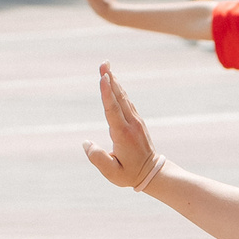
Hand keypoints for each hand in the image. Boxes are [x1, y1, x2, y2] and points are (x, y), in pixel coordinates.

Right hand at [83, 65, 163, 189]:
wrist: (153, 172)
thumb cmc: (130, 174)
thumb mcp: (113, 174)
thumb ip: (98, 159)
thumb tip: (85, 143)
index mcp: (123, 134)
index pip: (113, 110)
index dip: (107, 94)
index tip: (104, 78)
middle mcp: (130, 124)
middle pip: (118, 98)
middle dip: (110, 80)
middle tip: (103, 63)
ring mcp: (135, 121)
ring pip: (123, 97)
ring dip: (114, 81)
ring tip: (106, 66)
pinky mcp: (136, 121)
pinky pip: (126, 101)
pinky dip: (118, 90)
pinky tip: (113, 81)